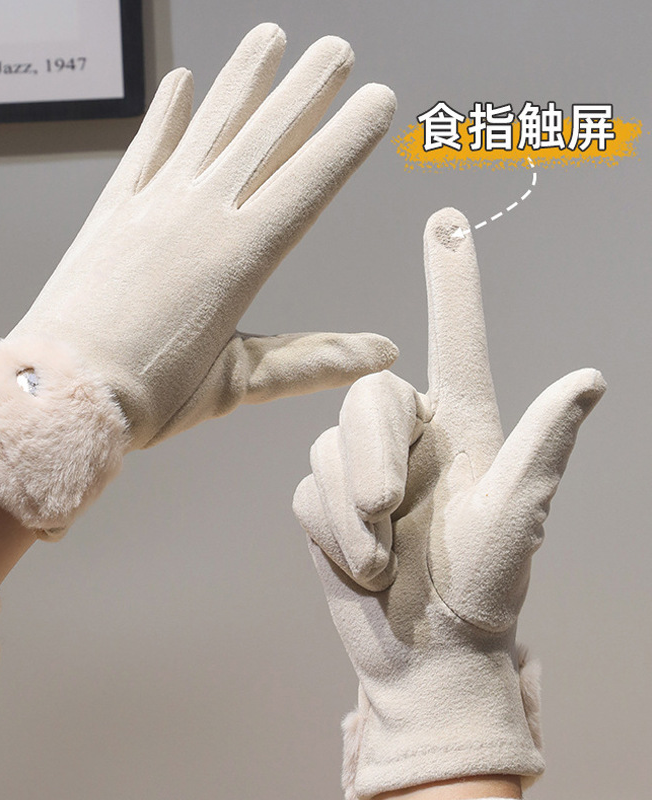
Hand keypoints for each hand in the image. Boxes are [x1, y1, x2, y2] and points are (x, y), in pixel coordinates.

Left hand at [0, 24, 397, 535]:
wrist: (59, 392)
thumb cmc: (149, 396)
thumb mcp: (238, 383)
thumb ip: (312, 360)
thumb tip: (381, 355)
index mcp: (239, 259)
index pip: (309, 182)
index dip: (347, 138)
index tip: (378, 98)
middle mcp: (199, 216)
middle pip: (264, 139)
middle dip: (305, 90)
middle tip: (335, 49)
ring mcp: (152, 206)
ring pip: (207, 127)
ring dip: (242, 80)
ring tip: (268, 40)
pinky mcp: (113, 210)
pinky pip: (145, 148)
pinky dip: (164, 114)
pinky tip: (180, 82)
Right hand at [293, 208, 604, 797]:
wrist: (421, 652)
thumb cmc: (483, 587)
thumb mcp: (516, 517)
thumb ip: (542, 446)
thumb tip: (590, 379)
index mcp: (462, 428)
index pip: (454, 340)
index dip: (452, 282)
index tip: (447, 221)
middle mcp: (409, 436)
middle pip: (368, 399)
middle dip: (373, 458)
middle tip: (392, 513)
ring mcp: (363, 468)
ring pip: (328, 450)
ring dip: (354, 513)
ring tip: (383, 560)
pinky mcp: (325, 499)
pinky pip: (309, 492)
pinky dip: (333, 530)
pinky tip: (357, 562)